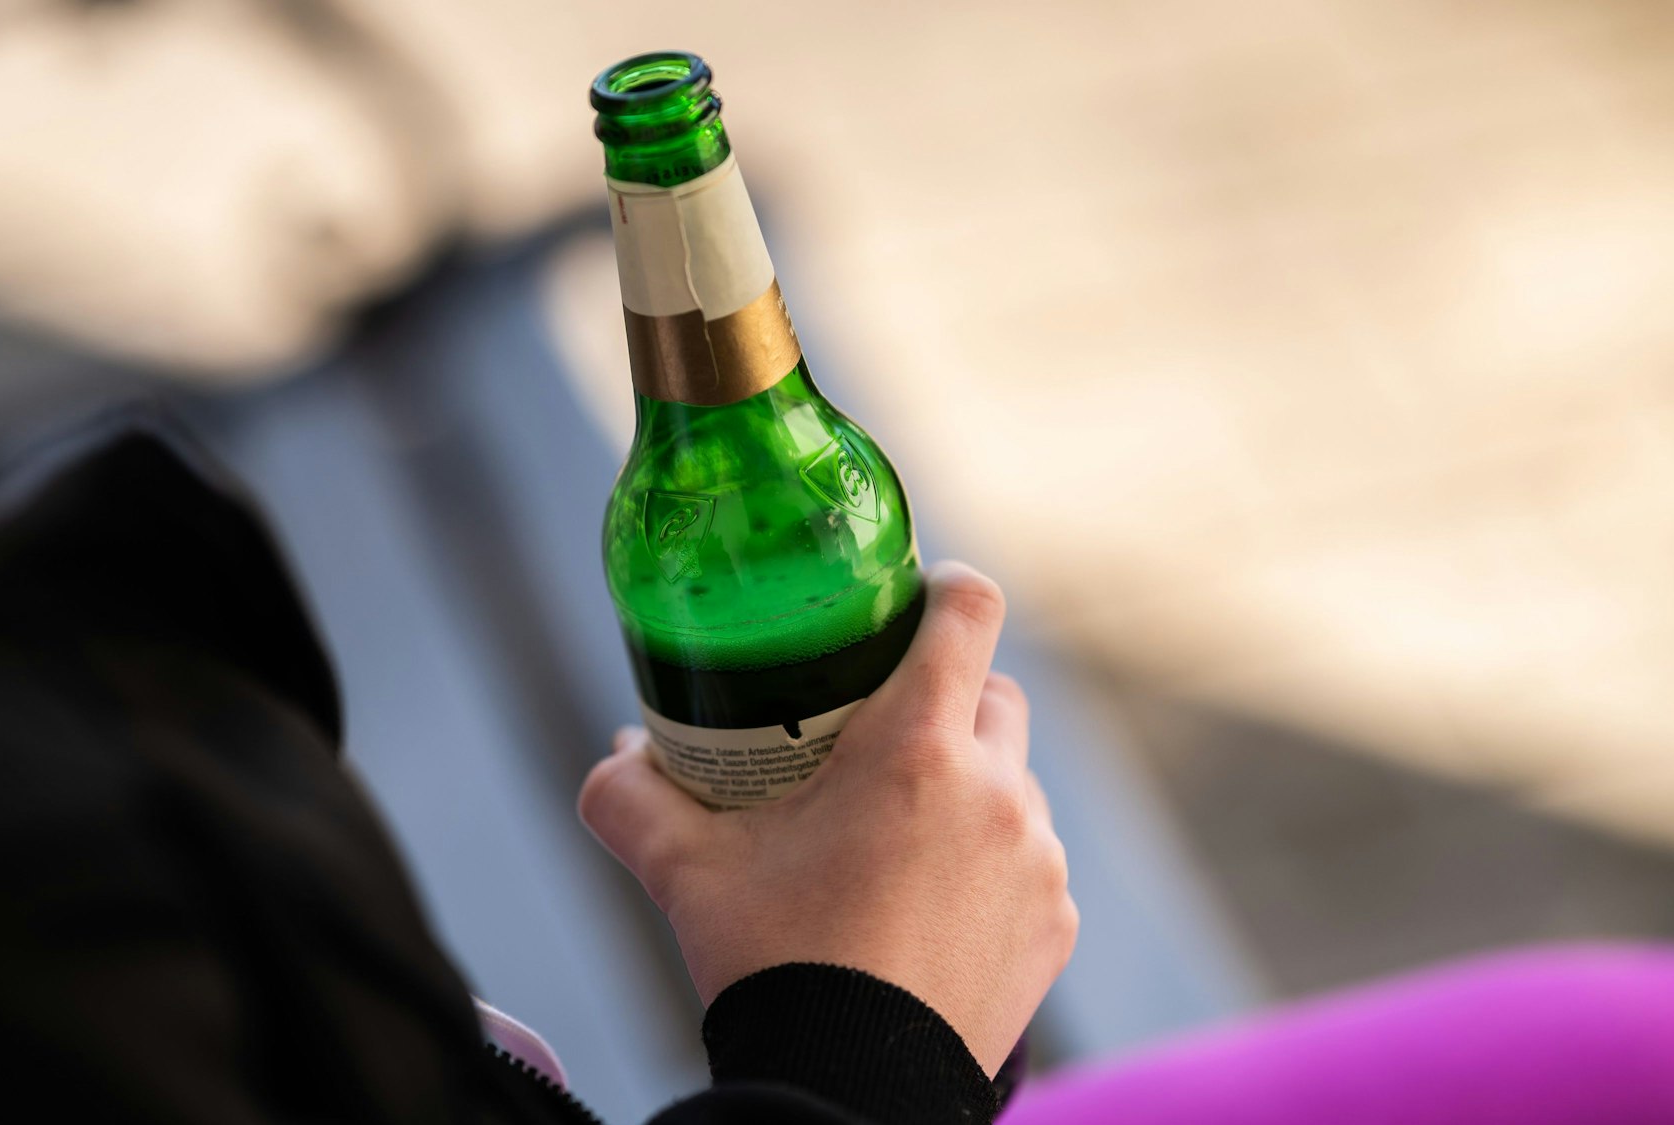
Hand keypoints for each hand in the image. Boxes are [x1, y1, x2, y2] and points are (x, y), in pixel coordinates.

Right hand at [579, 561, 1077, 1075]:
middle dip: (946, 696)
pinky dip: (991, 865)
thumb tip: (618, 753)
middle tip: (880, 733)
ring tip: (899, 835)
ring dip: (970, 786)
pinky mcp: (1056, 923)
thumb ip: (630, 796)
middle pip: (995, 692)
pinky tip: (931, 904)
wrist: (847, 1089)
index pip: (967, 610)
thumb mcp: (682, 871)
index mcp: (915, 748)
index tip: (912, 599)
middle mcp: (996, 790)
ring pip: (1014, 782)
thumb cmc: (771, 963)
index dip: (942, 589)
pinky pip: (1031, 862)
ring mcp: (1037, 860)